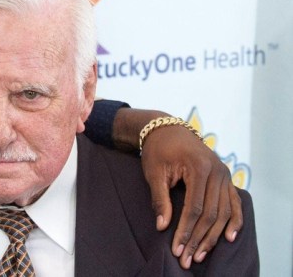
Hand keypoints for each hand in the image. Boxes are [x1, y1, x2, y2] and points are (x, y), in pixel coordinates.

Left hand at [141, 121, 243, 268]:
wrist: (167, 129)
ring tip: (201, 254)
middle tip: (188, 258)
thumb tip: (163, 227)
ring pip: (224, 212)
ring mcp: (225, 174)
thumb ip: (159, 199)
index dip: (186, 231)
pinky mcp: (226, 178)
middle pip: (212, 214)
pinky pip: (234, 202)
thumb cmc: (157, 150)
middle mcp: (217, 172)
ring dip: (214, 236)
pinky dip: (234, 220)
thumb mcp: (154, 172)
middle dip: (199, 238)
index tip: (177, 249)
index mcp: (199, 168)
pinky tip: (229, 237)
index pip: (195, 208)